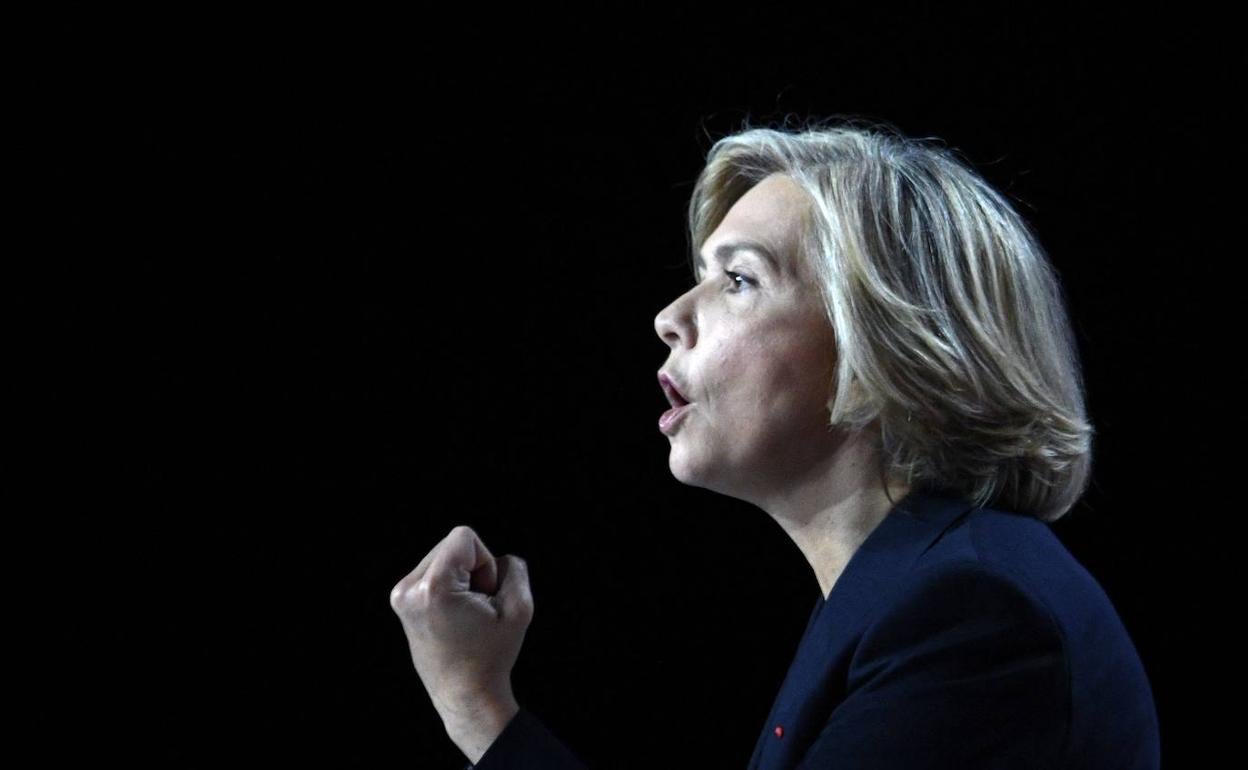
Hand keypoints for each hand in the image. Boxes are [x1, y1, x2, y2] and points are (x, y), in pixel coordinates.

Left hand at [390, 525, 531, 732]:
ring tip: (465, 613)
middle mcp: (408, 589)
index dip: (485, 562)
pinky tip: (454, 614)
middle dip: (472, 569)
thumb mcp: (520, 609)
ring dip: (461, 577)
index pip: (463, 537)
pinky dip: (449, 584)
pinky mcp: (401, 601)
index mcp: (433, 588)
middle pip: (451, 544)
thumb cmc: (491, 656)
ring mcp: (401, 596)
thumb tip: (498, 560)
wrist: (465, 695)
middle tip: (476, 607)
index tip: (484, 595)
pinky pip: (433, 570)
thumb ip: (515, 569)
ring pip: (443, 555)